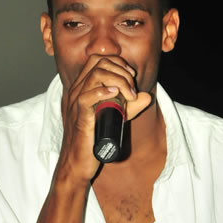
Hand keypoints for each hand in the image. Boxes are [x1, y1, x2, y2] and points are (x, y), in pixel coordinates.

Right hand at [58, 54, 151, 183]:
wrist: (79, 162)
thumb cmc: (93, 140)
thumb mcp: (115, 118)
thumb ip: (131, 106)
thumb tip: (147, 96)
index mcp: (82, 87)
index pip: (98, 59)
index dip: (118, 63)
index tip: (131, 77)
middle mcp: (77, 90)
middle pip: (99, 63)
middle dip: (122, 72)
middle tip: (133, 90)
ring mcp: (76, 102)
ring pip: (96, 75)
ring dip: (119, 81)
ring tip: (130, 96)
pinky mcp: (79, 117)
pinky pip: (87, 96)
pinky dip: (104, 92)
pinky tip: (116, 95)